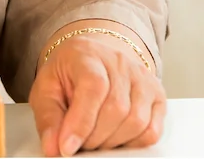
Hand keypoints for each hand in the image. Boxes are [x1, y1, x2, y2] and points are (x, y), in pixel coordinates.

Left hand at [30, 32, 164, 154]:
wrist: (93, 58)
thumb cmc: (69, 74)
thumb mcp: (47, 89)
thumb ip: (48, 118)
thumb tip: (52, 147)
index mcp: (88, 55)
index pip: (93, 87)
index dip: (81, 121)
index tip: (67, 146)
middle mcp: (120, 63)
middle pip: (116, 108)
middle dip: (94, 137)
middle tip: (78, 144)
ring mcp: (142, 78)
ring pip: (136, 121)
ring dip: (112, 142)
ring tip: (94, 139)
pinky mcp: (157, 95)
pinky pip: (152, 130)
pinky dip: (132, 143)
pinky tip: (114, 137)